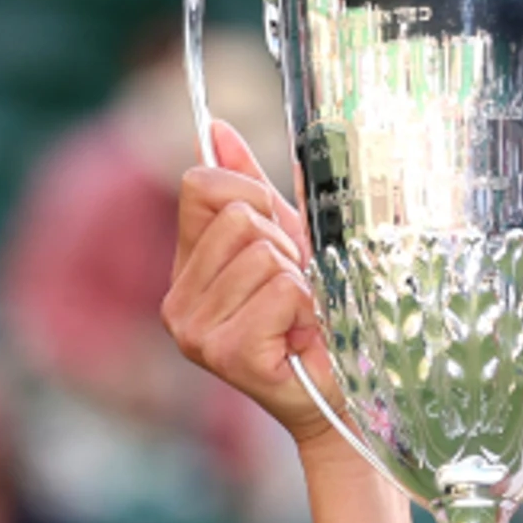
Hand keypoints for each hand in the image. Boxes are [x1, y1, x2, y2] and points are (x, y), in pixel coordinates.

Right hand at [159, 117, 342, 446]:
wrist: (346, 394)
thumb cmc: (322, 320)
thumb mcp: (291, 243)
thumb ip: (255, 188)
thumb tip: (216, 128)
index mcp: (187, 268)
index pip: (201, 186)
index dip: (253, 194)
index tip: (281, 231)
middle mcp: (177, 300)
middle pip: (239, 218)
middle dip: (285, 245)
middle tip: (298, 289)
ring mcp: (194, 330)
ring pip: (262, 255)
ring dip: (301, 281)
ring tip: (302, 316)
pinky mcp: (225, 352)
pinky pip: (280, 290)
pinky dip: (306, 307)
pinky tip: (302, 337)